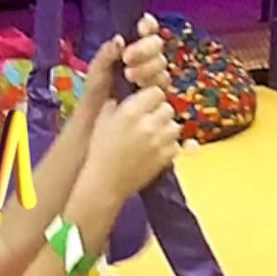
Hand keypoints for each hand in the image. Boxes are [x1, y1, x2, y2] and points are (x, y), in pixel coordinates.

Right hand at [78, 85, 180, 207]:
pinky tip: (156, 150)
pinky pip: (176, 144)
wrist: (105, 183)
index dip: (152, 98)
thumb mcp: (102, 120)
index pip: (156, 92)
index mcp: (130, 112)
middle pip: (167, 108)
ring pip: (174, 126)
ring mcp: (159, 141)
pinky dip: (169, 146)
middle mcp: (147, 124)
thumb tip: (126, 94)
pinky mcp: (166, 157)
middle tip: (150, 122)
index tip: (147, 105)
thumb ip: (115, 104)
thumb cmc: (100, 151)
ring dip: (167, 129)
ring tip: (155, 136)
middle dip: (160, 113)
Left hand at [80, 15, 170, 113]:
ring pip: (162, 64)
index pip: (147, 30)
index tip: (141, 28)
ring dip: (148, 67)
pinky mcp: (158, 95)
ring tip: (130, 76)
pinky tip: (141, 88)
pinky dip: (154, 83)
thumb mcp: (96, 73)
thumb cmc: (95, 98)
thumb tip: (119, 39)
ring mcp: (153, 77)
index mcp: (131, 48)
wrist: (97, 125)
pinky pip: (164, 85)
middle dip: (145, 49)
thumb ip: (105, 55)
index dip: (148, 25)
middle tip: (127, 58)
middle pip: (157, 46)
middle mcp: (146, 60)